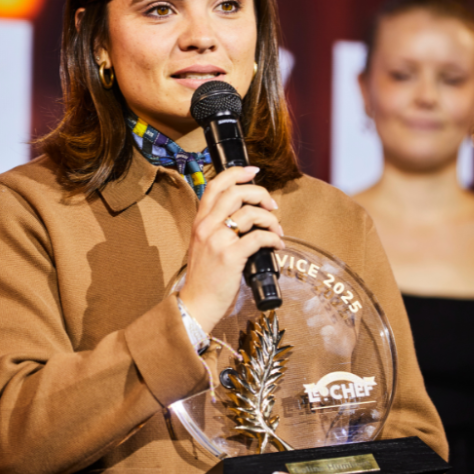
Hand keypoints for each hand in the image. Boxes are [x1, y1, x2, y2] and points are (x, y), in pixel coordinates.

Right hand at [178, 166, 285, 332]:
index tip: (253, 171)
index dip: (236, 173)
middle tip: (272, 206)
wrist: (197, 302)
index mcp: (200, 221)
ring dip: (271, 220)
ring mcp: (217, 240)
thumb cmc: (205, 276)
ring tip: (277, 231)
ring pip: (251, 213)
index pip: (216, 185)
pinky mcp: (230, 256)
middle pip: (236, 193)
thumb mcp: (204, 244)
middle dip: (260, 194)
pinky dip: (273, 239)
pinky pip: (259, 237)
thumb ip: (218, 226)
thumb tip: (247, 212)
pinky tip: (277, 245)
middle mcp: (206, 227)